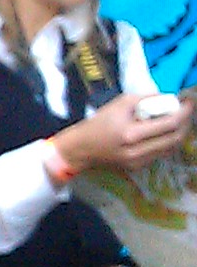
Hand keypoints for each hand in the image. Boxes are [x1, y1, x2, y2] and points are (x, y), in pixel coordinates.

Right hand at [55, 93, 191, 174]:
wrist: (79, 150)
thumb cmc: (97, 124)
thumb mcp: (119, 103)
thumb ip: (146, 99)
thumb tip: (168, 98)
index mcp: (131, 134)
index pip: (170, 123)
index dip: (185, 112)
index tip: (189, 102)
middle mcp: (137, 151)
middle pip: (175, 138)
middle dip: (185, 123)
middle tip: (185, 111)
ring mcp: (139, 162)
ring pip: (172, 147)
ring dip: (179, 133)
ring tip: (176, 120)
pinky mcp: (138, 167)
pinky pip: (162, 153)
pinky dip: (168, 141)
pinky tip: (164, 132)